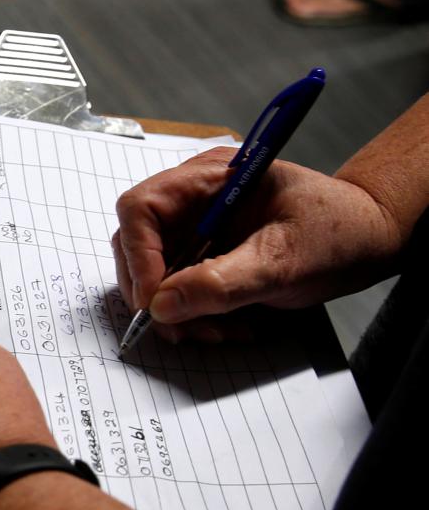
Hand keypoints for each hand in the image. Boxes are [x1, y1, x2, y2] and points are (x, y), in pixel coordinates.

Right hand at [112, 147, 402, 341]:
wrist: (371, 238)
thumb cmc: (338, 232)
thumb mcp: (283, 261)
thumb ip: (221, 283)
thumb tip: (161, 306)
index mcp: (210, 178)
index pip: (142, 209)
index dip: (138, 255)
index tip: (153, 300)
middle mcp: (194, 198)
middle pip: (138, 243)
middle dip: (155, 291)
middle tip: (179, 327)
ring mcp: (197, 226)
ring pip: (154, 271)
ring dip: (176, 310)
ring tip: (216, 331)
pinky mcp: (205, 253)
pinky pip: (179, 286)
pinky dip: (194, 313)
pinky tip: (225, 325)